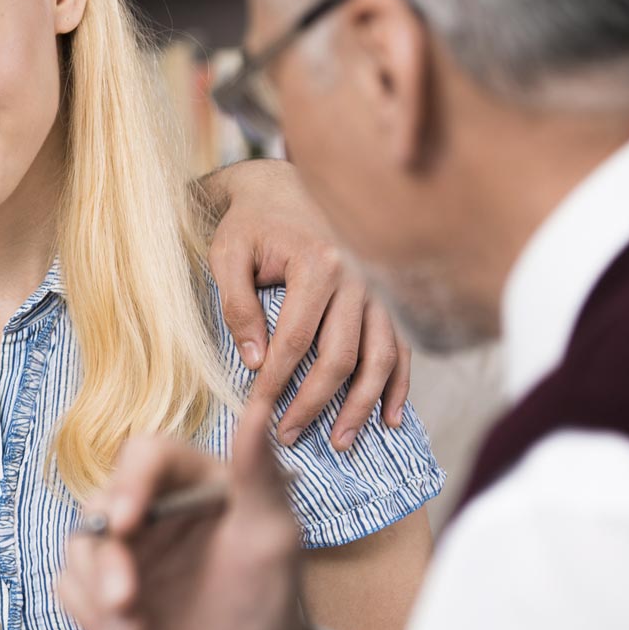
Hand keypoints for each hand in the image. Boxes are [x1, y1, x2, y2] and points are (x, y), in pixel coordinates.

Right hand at [58, 393, 319, 629]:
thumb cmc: (270, 608)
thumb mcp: (272, 540)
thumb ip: (259, 475)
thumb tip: (259, 408)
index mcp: (192, 484)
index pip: (145, 455)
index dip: (128, 482)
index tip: (127, 523)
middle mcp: (150, 511)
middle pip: (101, 504)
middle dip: (106, 557)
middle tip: (124, 599)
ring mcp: (121, 553)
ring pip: (77, 546)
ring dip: (97, 589)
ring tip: (133, 627)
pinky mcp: (97, 591)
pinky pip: (68, 586)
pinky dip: (89, 612)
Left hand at [205, 159, 410, 448]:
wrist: (282, 186)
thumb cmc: (249, 224)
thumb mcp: (227, 255)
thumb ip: (237, 305)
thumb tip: (256, 362)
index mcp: (317, 264)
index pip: (295, 341)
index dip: (276, 383)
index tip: (256, 414)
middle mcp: (358, 278)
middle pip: (341, 356)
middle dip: (315, 403)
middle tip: (289, 436)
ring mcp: (379, 290)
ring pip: (379, 357)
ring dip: (361, 405)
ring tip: (342, 443)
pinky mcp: (387, 299)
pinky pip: (400, 347)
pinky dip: (398, 384)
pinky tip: (390, 418)